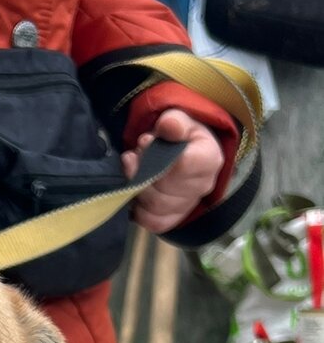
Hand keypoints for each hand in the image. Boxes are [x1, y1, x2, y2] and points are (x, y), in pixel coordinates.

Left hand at [121, 108, 224, 233]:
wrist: (184, 153)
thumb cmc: (182, 136)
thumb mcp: (181, 121)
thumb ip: (175, 122)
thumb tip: (168, 124)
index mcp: (209, 159)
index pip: (184, 164)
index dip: (158, 155)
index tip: (145, 141)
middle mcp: (202, 186)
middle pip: (165, 187)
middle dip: (142, 170)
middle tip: (134, 154)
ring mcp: (188, 205)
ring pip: (155, 206)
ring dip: (137, 187)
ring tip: (133, 169)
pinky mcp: (172, 219)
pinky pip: (152, 221)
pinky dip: (138, 209)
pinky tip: (136, 191)